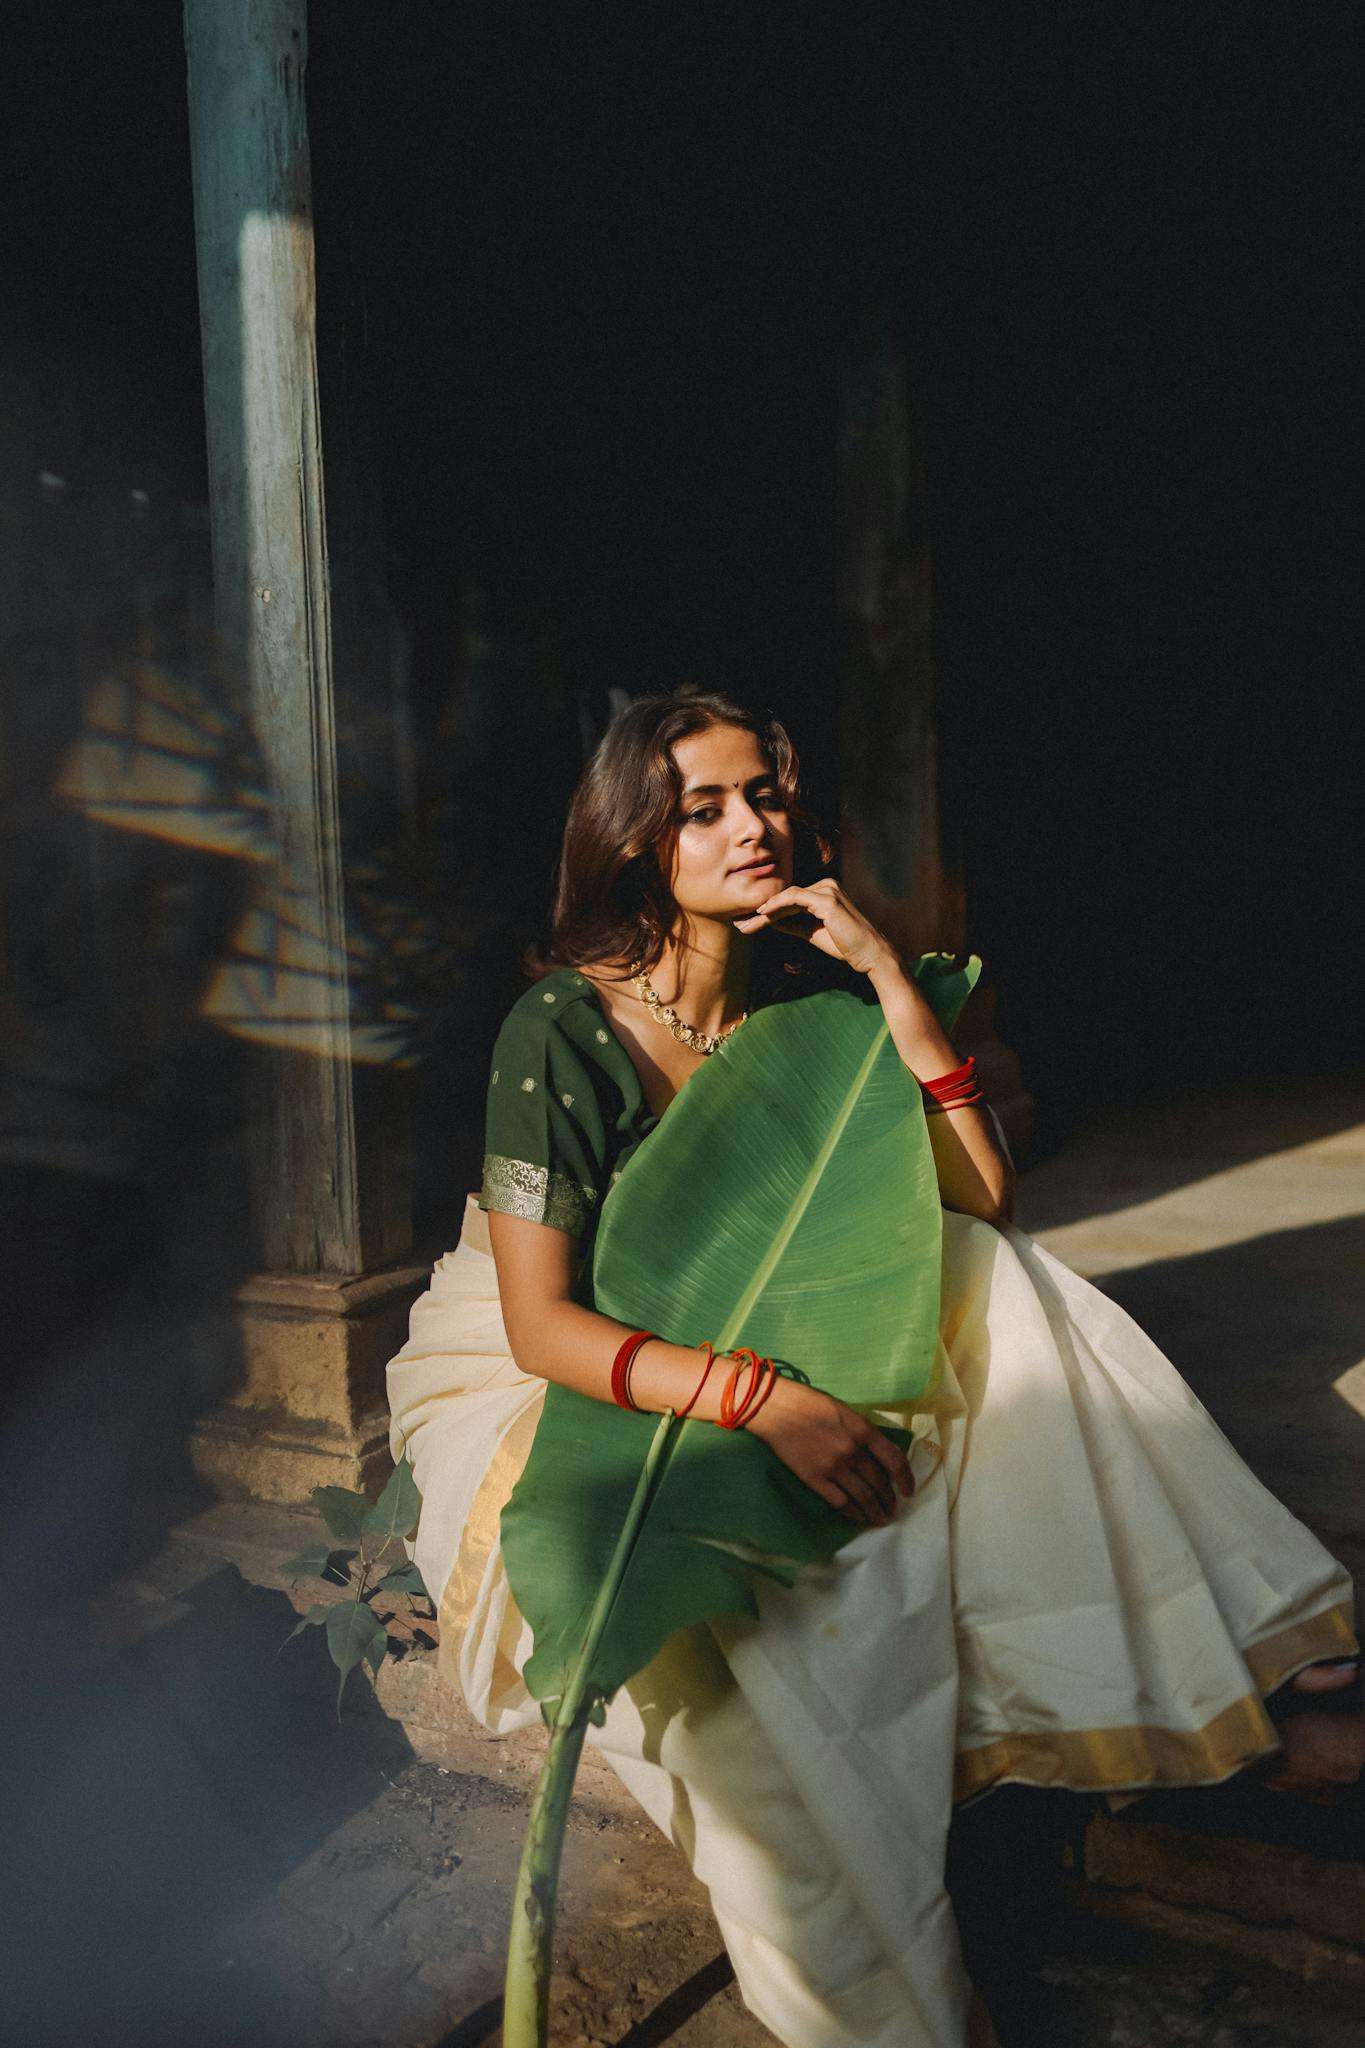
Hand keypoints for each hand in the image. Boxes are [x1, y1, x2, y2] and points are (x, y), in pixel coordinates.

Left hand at [733, 877, 895, 978]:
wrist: (868, 954)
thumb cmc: (844, 945)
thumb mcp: (811, 932)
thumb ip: (792, 923)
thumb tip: (769, 920)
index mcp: (824, 891)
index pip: (790, 898)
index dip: (768, 909)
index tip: (748, 921)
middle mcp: (827, 885)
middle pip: (786, 895)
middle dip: (762, 910)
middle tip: (741, 921)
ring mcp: (828, 890)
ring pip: (788, 896)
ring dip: (766, 909)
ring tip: (747, 921)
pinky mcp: (827, 900)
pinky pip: (795, 899)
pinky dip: (777, 905)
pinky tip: (763, 914)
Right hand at [745, 1377, 912, 1523]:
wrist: (777, 1409)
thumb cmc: (810, 1403)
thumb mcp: (846, 1411)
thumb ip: (864, 1433)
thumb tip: (879, 1456)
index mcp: (864, 1430)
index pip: (895, 1460)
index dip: (906, 1479)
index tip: (909, 1491)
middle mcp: (853, 1451)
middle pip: (880, 1483)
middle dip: (889, 1499)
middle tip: (892, 1509)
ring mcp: (835, 1467)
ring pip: (864, 1497)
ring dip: (875, 1511)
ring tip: (880, 1519)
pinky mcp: (815, 1479)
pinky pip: (841, 1502)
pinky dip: (853, 1513)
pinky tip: (859, 1517)